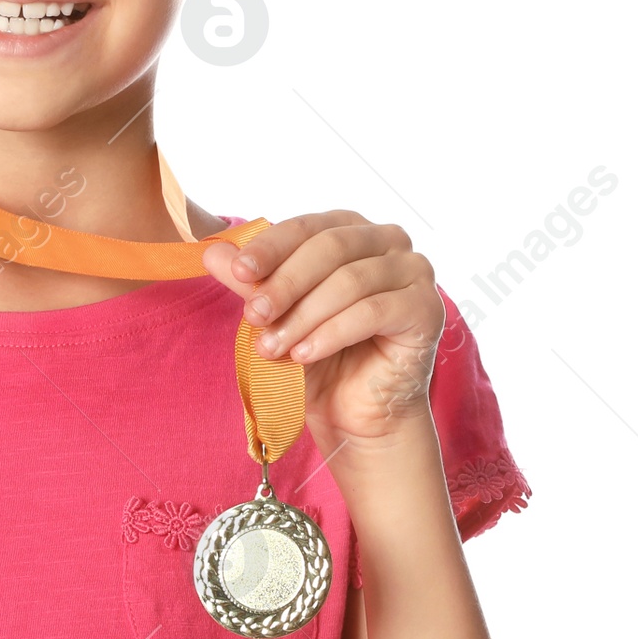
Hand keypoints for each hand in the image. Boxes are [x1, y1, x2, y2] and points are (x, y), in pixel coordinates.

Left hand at [201, 211, 443, 448]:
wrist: (355, 412)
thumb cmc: (318, 355)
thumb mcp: (276, 315)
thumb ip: (250, 282)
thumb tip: (211, 252)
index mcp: (350, 229)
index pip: (307, 226)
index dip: (270, 247)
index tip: (236, 271)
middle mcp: (388, 241)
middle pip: (330, 247)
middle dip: (285, 282)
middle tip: (253, 315)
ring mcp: (414, 271)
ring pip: (350, 281)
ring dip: (304, 315)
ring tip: (272, 347)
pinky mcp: (427, 308)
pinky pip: (373, 311)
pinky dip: (332, 333)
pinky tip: (305, 354)